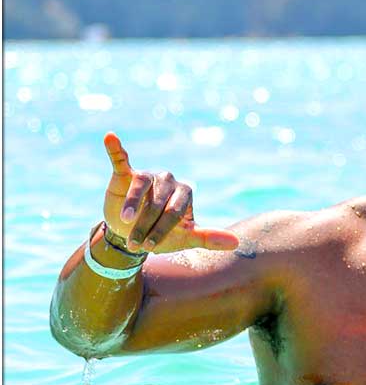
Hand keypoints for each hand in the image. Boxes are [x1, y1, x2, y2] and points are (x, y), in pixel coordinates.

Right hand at [103, 131, 239, 253]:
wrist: (134, 234)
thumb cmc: (163, 233)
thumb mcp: (186, 238)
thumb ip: (208, 238)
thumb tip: (236, 242)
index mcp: (185, 192)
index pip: (176, 210)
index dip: (163, 229)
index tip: (150, 247)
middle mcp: (168, 180)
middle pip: (158, 201)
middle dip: (146, 224)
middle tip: (136, 242)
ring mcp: (148, 175)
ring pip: (140, 186)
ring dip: (133, 204)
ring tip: (126, 219)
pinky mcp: (126, 174)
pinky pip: (121, 159)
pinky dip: (115, 149)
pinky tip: (110, 137)